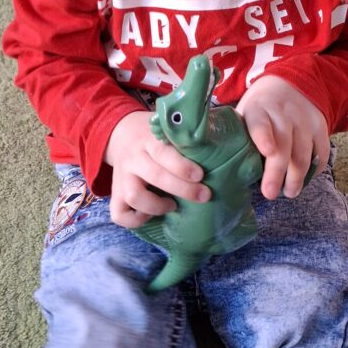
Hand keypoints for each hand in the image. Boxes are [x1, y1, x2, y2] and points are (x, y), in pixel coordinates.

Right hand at [104, 111, 210, 227]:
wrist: (120, 132)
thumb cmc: (156, 134)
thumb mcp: (169, 127)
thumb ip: (190, 133)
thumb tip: (231, 135)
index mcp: (149, 139)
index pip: (163, 152)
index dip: (181, 166)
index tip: (201, 174)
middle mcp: (134, 157)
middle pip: (154, 175)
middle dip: (181, 189)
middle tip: (203, 195)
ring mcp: (122, 176)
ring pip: (133, 196)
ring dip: (156, 206)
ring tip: (173, 206)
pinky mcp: (116, 192)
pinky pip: (119, 213)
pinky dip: (135, 220)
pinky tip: (150, 215)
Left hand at [236, 75, 329, 200]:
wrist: (289, 85)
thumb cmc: (259, 110)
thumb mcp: (244, 114)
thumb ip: (239, 136)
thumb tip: (227, 171)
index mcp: (258, 109)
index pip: (260, 124)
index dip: (263, 138)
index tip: (267, 152)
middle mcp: (283, 113)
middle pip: (283, 146)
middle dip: (277, 172)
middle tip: (270, 193)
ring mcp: (304, 120)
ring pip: (303, 154)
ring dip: (297, 177)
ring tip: (289, 193)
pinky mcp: (320, 127)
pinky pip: (320, 153)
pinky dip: (313, 170)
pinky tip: (304, 180)